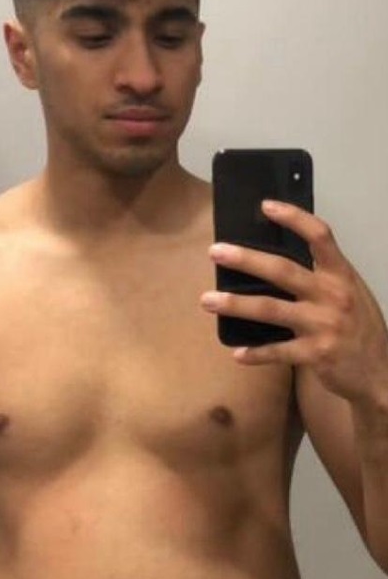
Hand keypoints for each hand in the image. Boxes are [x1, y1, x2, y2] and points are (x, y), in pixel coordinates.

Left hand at [201, 200, 387, 402]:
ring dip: (236, 304)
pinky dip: (256, 353)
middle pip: (283, 270)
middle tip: (215, 252)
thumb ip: (323, 277)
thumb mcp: (350, 294)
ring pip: (271, 309)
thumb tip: (278, 261)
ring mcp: (324, 325)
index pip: (319, 236)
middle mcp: (333, 295)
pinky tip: (236, 353)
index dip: (293, 218)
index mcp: (342, 275)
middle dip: (246, 259)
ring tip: (208, 300)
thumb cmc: (359, 329)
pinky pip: (278, 351)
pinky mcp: (316, 354)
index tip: (265, 206)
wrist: (380, 373)